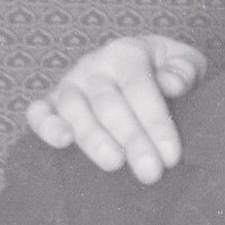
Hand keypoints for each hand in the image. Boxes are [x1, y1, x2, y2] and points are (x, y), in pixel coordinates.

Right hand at [26, 35, 207, 183]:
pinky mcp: (50, 103)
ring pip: (75, 109)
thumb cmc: (166, 71)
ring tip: (114, 163)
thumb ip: (184, 70)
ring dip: (93, 138)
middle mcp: (93, 66)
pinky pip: (39, 112)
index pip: (140, 88)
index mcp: (126, 53)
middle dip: (131, 139)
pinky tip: (62, 142)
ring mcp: (69, 84)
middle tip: (150, 172)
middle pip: (109, 104)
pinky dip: (45, 126)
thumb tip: (171, 84)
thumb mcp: (185, 61)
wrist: (139, 67)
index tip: (171, 156)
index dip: (156, 123)